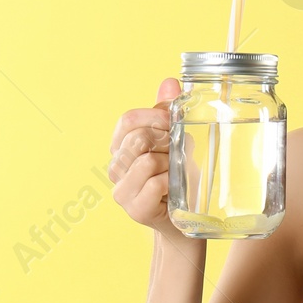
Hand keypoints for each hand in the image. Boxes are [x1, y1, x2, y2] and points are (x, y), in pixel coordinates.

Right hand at [108, 77, 186, 239]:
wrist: (186, 221)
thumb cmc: (180, 178)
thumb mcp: (177, 141)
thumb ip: (168, 112)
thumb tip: (170, 82)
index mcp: (121, 147)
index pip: (127, 120)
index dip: (155, 117)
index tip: (174, 123)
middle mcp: (116, 168)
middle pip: (138, 139)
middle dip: (167, 143)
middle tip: (179, 155)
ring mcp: (122, 191)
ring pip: (147, 162)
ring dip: (172, 165)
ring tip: (177, 174)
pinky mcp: (135, 210)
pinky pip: (156, 183)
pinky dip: (172, 182)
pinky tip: (175, 190)